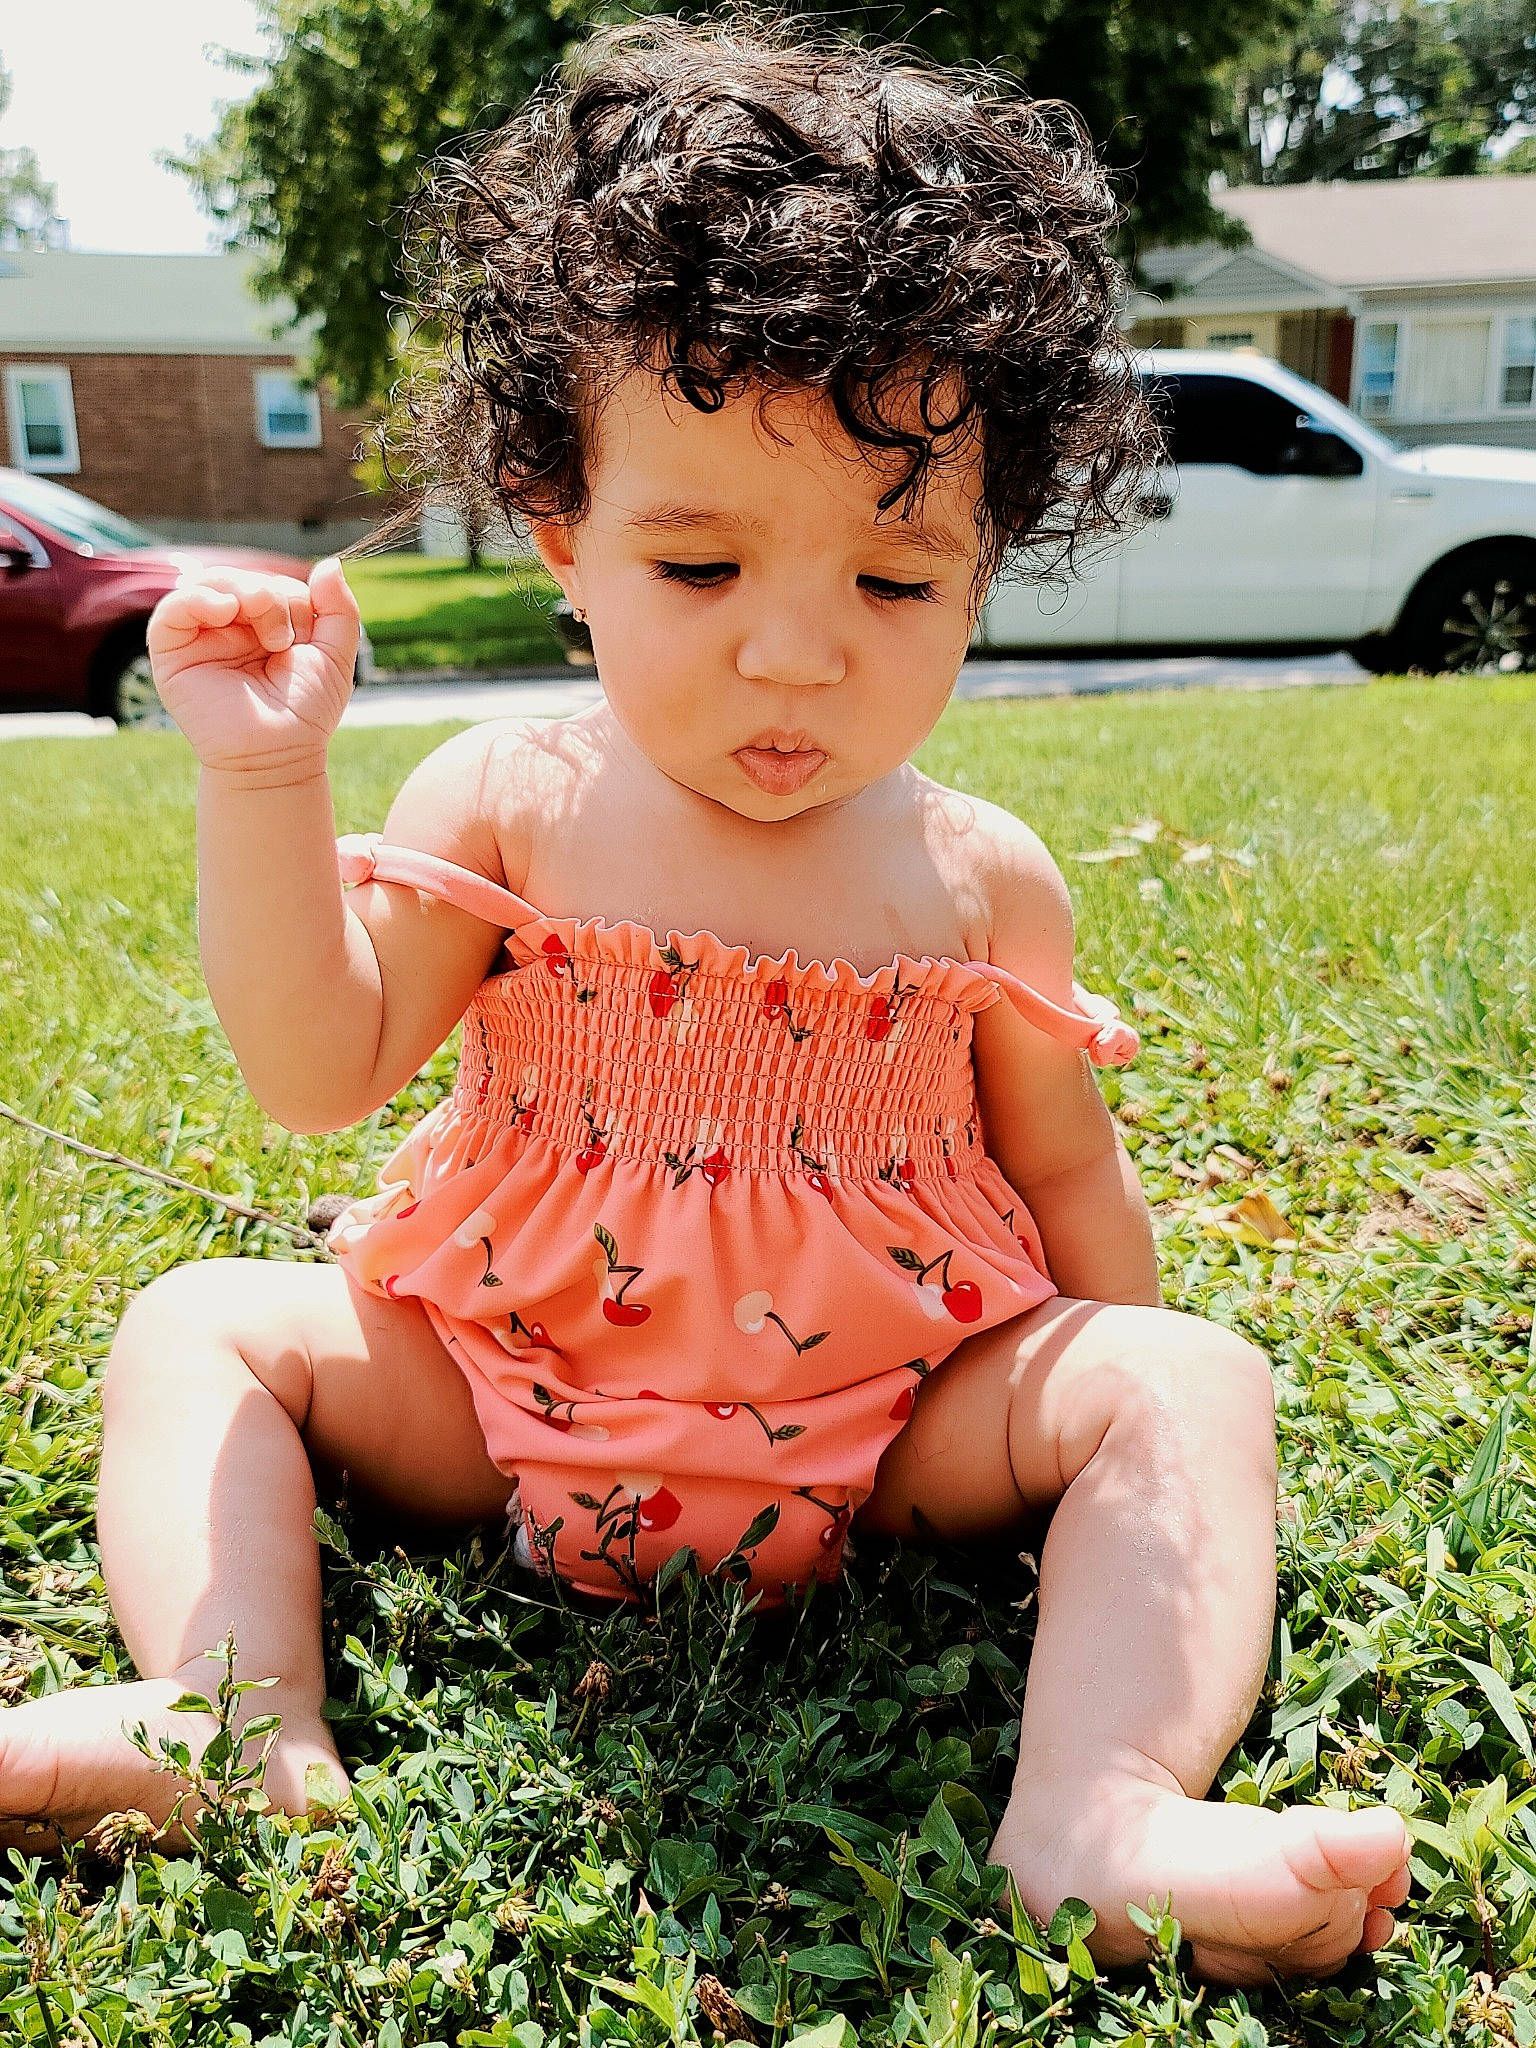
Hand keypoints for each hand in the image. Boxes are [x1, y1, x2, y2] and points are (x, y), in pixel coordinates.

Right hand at [146, 557, 361, 772]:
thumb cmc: (306, 712)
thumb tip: (329, 564)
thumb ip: (338, 610)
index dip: (294, 598)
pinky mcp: (171, 653)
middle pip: (240, 578)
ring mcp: (199, 638)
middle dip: (270, 595)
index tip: (303, 637)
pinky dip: (198, 598)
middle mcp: (229, 628)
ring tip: (265, 630)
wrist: (279, 754)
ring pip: (208, 584)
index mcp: (263, 626)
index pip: (273, 583)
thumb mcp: (334, 654)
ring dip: (243, 591)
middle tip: (282, 638)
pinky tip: (224, 609)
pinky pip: (172, 609)